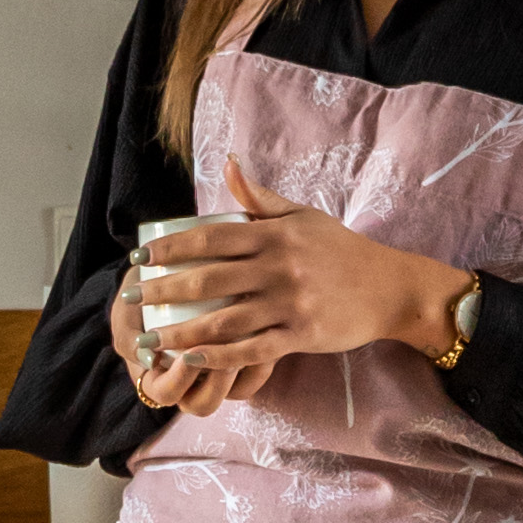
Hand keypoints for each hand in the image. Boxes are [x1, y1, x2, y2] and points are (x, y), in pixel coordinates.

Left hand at [128, 166, 466, 389]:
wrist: (389, 288)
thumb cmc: (340, 250)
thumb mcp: (302, 216)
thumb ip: (259, 197)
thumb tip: (226, 163)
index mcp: (274, 235)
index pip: (209, 238)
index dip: (169, 247)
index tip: (140, 256)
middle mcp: (278, 267)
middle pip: (208, 278)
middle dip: (163, 288)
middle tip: (133, 296)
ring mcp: (289, 303)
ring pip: (224, 319)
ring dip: (181, 330)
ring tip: (150, 337)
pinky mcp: (301, 335)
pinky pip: (252, 349)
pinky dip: (219, 356)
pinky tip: (190, 359)